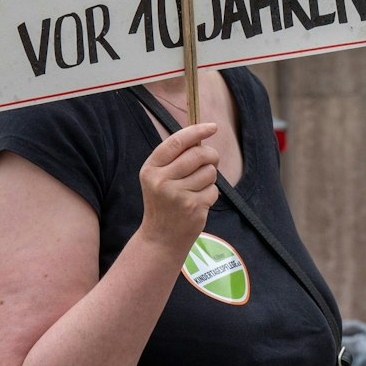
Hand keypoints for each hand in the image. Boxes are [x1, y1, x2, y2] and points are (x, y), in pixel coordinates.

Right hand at [138, 123, 219, 254]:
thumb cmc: (163, 202)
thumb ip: (175, 158)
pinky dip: (210, 194)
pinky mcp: (193, 208)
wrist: (160, 238)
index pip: (177, 142)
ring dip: (210, 177)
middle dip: (211, 155)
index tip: (213, 126)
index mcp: (151, 169)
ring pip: (209, 172)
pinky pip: (214, 190)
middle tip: (211, 161)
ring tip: (197, 187)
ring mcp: (178, 195)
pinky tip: (198, 203)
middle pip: (198, 154)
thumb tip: (202, 136)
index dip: (197, 131)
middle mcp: (162, 181)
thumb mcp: (157, 178)